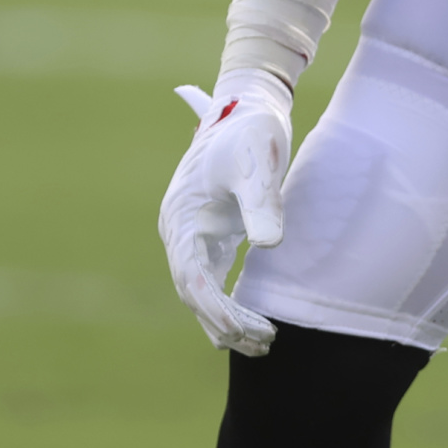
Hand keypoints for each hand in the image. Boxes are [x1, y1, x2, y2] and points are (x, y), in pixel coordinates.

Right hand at [157, 68, 291, 356]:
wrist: (248, 105)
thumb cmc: (250, 131)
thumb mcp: (256, 162)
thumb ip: (262, 203)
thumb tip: (269, 245)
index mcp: (182, 214)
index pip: (191, 277)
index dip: (217, 309)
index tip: (248, 329)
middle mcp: (178, 227)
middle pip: (192, 291)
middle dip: (225, 322)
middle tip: (267, 340)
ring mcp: (189, 230)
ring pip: (197, 290)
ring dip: (224, 319)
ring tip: (263, 341)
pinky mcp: (206, 231)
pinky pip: (207, 280)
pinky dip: (224, 304)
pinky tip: (248, 323)